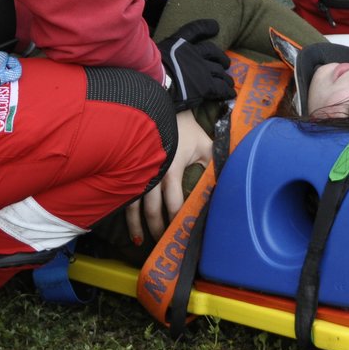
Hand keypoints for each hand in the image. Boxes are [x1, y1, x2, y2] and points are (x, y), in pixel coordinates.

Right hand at [125, 111, 213, 241]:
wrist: (159, 106)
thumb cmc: (185, 128)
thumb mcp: (205, 145)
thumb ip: (216, 164)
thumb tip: (227, 183)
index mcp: (172, 168)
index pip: (174, 203)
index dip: (177, 220)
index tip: (181, 234)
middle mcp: (152, 173)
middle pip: (152, 210)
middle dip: (157, 229)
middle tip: (161, 244)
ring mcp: (136, 171)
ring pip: (133, 205)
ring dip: (136, 225)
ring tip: (140, 241)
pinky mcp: (126, 168)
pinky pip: (122, 192)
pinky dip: (123, 209)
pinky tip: (125, 220)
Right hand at [155, 19, 233, 110]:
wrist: (156, 83)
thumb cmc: (148, 70)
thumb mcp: (149, 54)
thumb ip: (157, 53)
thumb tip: (149, 54)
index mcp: (179, 44)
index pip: (195, 30)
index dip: (207, 27)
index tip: (216, 27)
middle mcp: (194, 54)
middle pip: (213, 52)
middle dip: (221, 57)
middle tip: (226, 63)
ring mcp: (202, 70)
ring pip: (220, 71)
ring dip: (225, 77)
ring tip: (228, 81)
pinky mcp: (206, 85)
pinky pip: (221, 87)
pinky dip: (227, 90)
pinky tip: (230, 93)